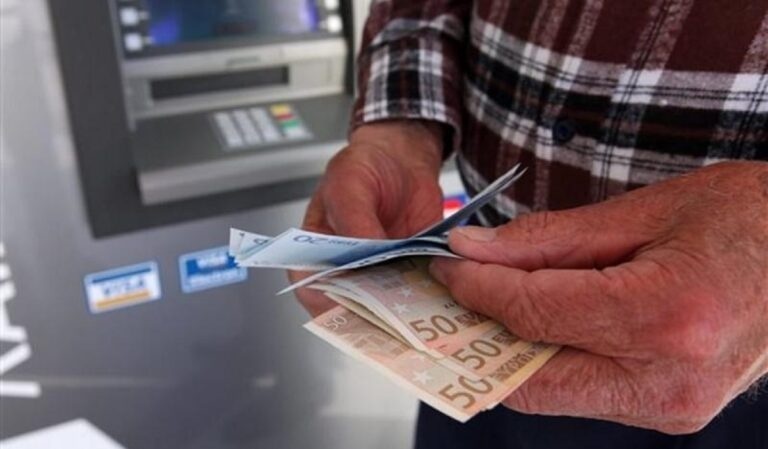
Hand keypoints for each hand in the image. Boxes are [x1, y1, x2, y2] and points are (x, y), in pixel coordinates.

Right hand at [290, 120, 444, 315]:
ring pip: (386, 306)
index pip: (312, 290)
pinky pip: (417, 292)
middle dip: (370, 311)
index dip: (328, 304)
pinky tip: (439, 290)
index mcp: (315, 253)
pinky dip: (427, 294)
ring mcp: (379, 276)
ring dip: (402, 308)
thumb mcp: (349, 185)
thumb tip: (366, 253)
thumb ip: (354, 220)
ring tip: (417, 305)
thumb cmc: (363, 168)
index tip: (351, 305)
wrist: (403, 159)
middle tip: (390, 309)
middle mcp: (345, 271)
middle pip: (351, 305)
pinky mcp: (409, 273)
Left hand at [429, 161, 767, 433]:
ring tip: (493, 299)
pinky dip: (549, 359)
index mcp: (666, 315)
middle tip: (455, 290)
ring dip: (511, 349)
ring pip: (551, 392)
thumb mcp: (644, 210)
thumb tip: (474, 250)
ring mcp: (670, 406)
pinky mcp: (669, 411)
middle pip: (531, 376)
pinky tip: (539, 320)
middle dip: (481, 332)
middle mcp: (668, 378)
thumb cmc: (746, 218)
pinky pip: (582, 392)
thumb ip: (548, 239)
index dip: (477, 287)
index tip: (447, 265)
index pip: (534, 313)